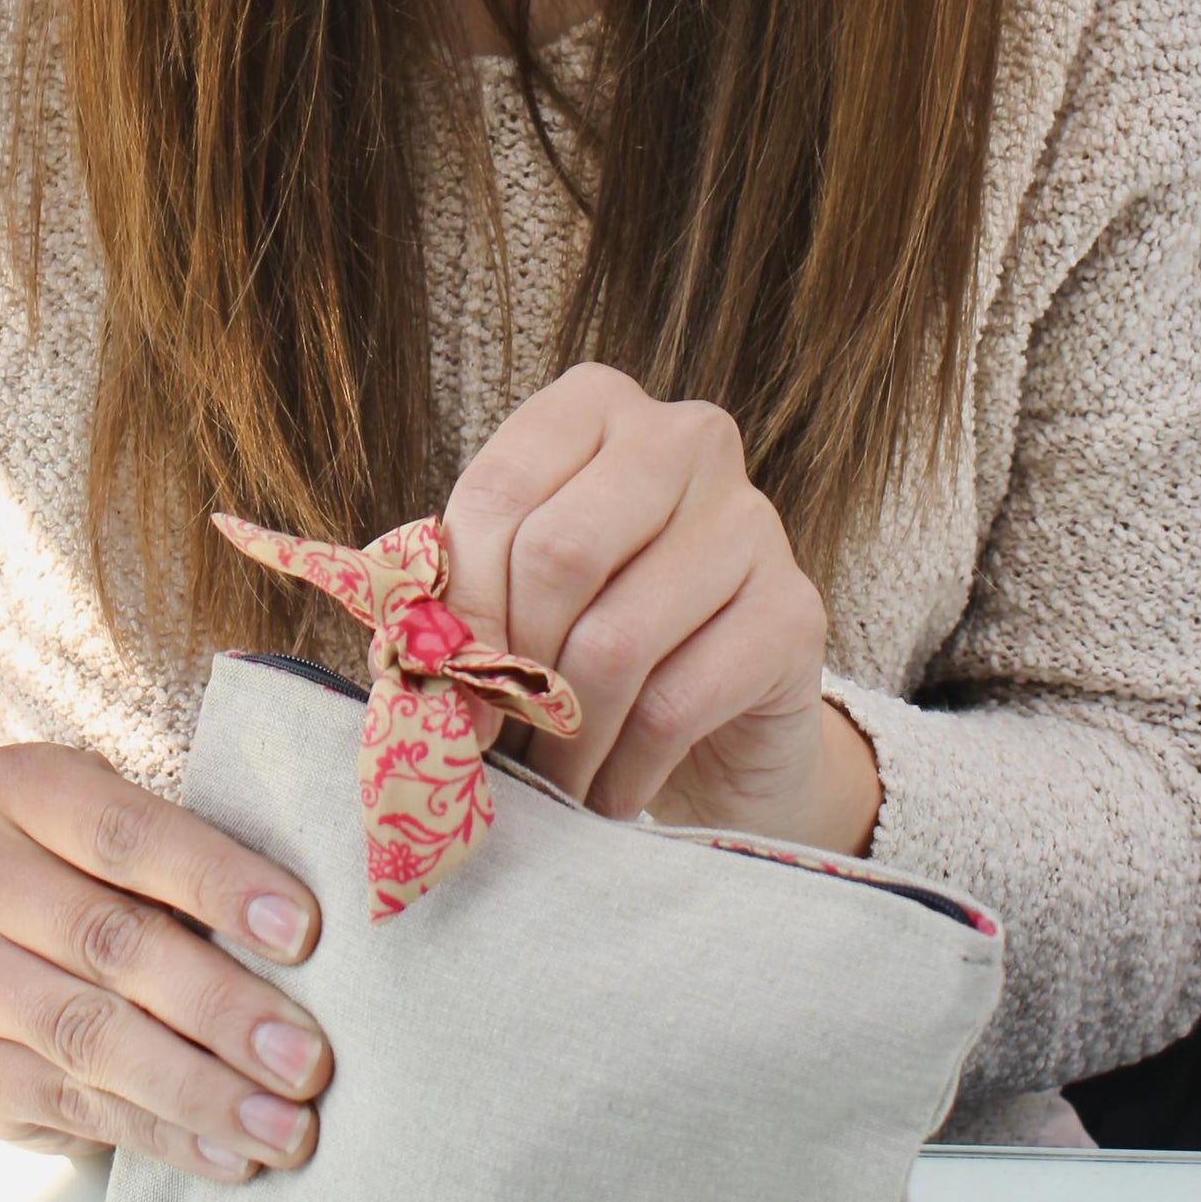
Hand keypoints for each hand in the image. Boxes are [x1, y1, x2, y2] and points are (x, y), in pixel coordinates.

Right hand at [0, 743, 331, 1180]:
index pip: (124, 833)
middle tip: (308, 1060)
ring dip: (200, 1090)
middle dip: (222, 1008)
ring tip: (285, 1127)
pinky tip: (229, 1154)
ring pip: (87, 1037)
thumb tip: (315, 940)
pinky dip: (162, 1135)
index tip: (304, 933)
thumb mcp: (132, 838)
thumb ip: (198, 867)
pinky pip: (72, 1105)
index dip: (217, 882)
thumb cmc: (100, 874)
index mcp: (17, 789)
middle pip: (109, 943)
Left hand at [437, 363, 882, 854]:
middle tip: (492, 741)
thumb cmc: (592, 644)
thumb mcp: (512, 605)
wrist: (724, 728)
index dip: (456, 606)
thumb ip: (451, 607)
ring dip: (564, 739)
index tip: (436, 689)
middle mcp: (684, 439)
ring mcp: (752, 520)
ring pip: (615, 641)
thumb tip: (405, 660)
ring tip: (547, 783)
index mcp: (595, 409)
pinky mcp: (796, 612)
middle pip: (559, 556)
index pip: (499, 493)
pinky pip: (675, 704)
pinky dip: (623, 769)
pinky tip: (610, 793)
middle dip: (511, 669)